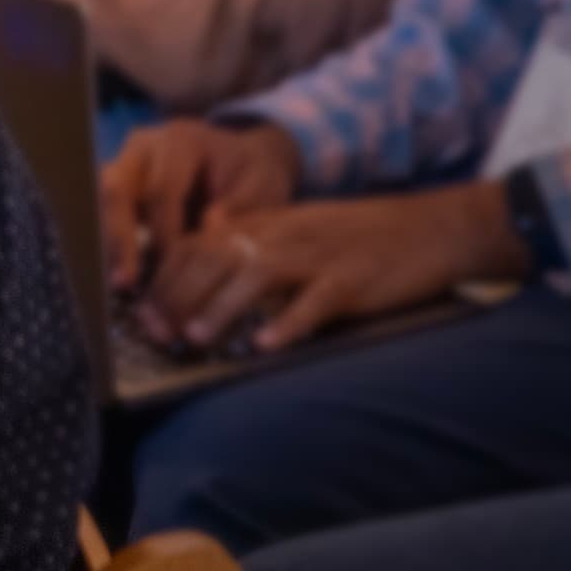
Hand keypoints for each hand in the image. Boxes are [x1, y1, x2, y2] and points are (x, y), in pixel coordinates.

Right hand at [103, 118, 301, 292]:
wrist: (242, 162)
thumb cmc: (252, 176)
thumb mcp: (262, 188)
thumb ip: (239, 208)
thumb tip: (207, 227)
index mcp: (181, 140)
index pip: (161, 190)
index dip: (165, 233)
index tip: (177, 270)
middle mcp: (143, 146)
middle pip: (117, 190)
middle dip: (120, 239)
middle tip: (126, 282)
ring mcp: (124, 163)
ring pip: (101, 201)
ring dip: (108, 244)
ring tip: (120, 283)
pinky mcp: (117, 185)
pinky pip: (101, 213)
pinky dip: (110, 245)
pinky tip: (122, 276)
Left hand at [134, 181, 521, 355]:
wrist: (430, 227)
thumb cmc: (356, 239)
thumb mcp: (295, 235)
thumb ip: (249, 252)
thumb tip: (197, 286)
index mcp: (264, 225)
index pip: (198, 245)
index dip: (165, 279)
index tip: (141, 313)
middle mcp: (283, 235)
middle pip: (216, 259)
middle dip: (179, 296)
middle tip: (156, 333)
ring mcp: (318, 255)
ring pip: (256, 275)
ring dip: (221, 307)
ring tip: (195, 337)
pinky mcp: (353, 278)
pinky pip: (316, 300)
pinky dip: (289, 322)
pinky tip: (267, 345)